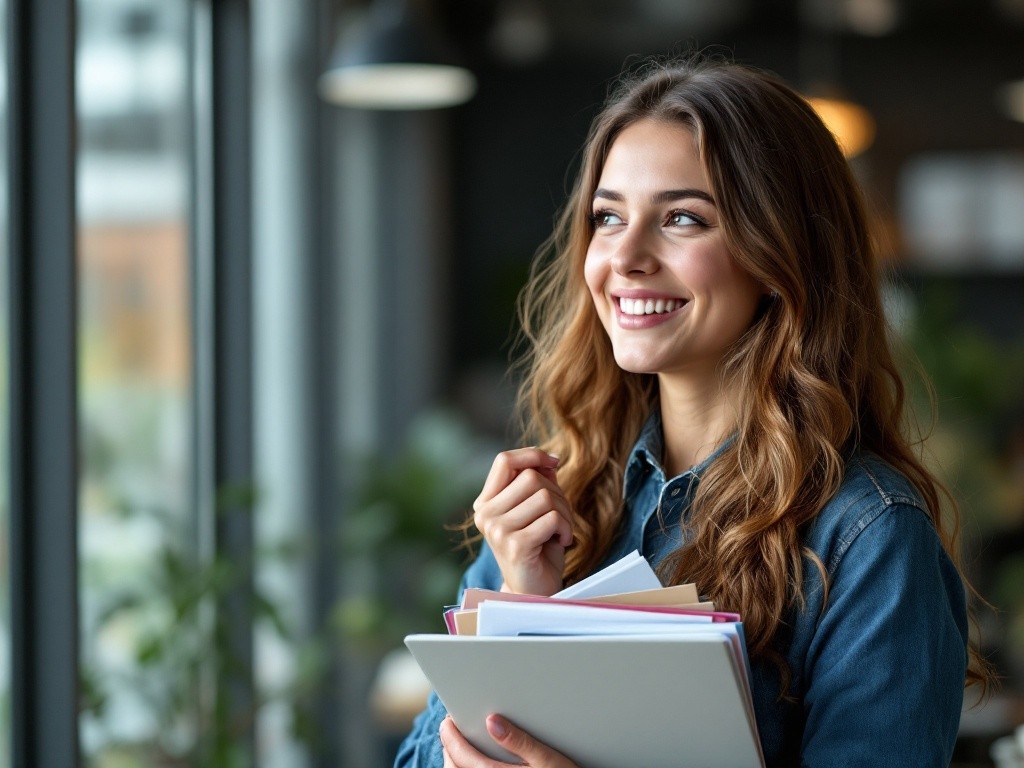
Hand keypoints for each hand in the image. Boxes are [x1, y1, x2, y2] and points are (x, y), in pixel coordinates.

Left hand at [439, 714, 578, 767]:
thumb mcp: (548, 760)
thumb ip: (520, 740)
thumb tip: (492, 721)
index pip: (461, 756)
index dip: (450, 735)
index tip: (448, 720)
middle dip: (449, 748)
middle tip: (451, 729)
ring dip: (454, 762)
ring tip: (459, 745)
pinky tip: (473, 765)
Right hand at [473, 448, 572, 595]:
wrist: (533, 591)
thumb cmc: (538, 549)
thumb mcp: (536, 511)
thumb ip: (538, 484)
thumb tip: (548, 460)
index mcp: (486, 503)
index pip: (504, 460)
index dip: (532, 455)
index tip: (553, 463)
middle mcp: (486, 515)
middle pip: (532, 477)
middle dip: (558, 493)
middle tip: (561, 516)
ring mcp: (497, 530)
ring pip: (545, 496)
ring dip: (565, 513)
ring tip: (561, 530)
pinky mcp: (515, 545)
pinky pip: (552, 518)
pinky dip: (566, 528)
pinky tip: (561, 541)